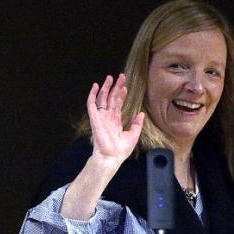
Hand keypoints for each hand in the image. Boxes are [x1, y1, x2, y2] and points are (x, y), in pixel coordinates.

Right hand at [61, 75, 145, 220]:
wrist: (111, 157)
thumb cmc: (120, 150)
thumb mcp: (133, 135)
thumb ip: (137, 124)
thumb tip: (141, 114)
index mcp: (116, 121)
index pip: (118, 104)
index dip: (121, 94)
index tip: (125, 86)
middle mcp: (108, 117)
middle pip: (111, 98)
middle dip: (116, 87)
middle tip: (121, 76)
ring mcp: (101, 117)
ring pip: (102, 98)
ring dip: (106, 87)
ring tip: (109, 77)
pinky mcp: (95, 118)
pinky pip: (92, 104)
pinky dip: (93, 95)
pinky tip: (96, 86)